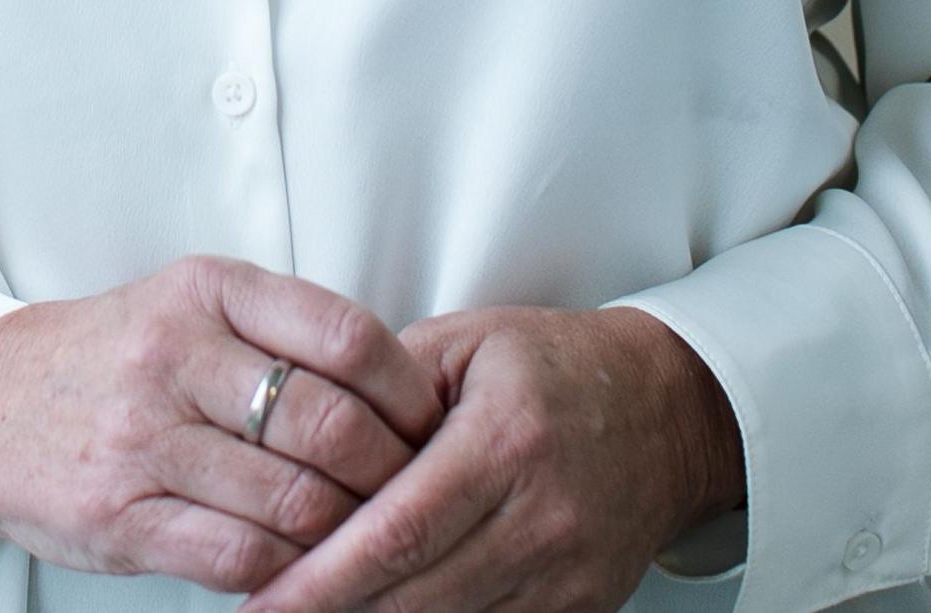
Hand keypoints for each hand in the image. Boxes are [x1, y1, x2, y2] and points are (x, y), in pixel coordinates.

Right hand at [0, 254, 449, 593]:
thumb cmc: (112, 359)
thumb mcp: (190, 307)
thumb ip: (282, 332)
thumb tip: (405, 393)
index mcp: (205, 291)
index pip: (344, 335)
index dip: (408, 390)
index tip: (432, 424)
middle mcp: (173, 355)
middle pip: (329, 425)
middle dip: (391, 472)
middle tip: (417, 495)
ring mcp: (142, 438)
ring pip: (294, 499)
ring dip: (350, 532)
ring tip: (372, 538)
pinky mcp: (120, 515)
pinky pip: (240, 554)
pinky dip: (291, 570)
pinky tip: (305, 566)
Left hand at [237, 305, 742, 612]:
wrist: (669, 411)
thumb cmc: (558, 366)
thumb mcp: (465, 343)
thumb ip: (384, 392)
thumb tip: (307, 448)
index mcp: (506, 441)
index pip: (397, 530)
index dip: (321, 578)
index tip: (261, 600)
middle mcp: (542, 517)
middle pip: (416, 595)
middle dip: (332, 612)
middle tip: (267, 612)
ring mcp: (567, 573)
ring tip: (311, 611)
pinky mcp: (581, 607)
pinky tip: (384, 612)